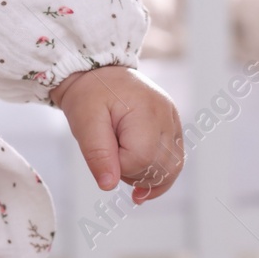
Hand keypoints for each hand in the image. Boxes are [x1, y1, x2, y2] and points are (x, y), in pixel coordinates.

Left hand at [51, 64, 182, 202]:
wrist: (96, 72)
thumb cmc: (88, 95)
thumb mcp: (83, 122)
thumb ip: (97, 154)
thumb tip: (109, 186)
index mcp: (146, 111)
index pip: (141, 159)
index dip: (119, 166)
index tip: (103, 151)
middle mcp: (166, 116)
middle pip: (160, 167)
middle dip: (133, 173)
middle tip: (110, 157)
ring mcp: (173, 121)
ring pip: (172, 168)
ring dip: (147, 176)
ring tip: (123, 166)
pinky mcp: (172, 127)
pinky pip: (174, 160)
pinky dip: (158, 174)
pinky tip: (141, 185)